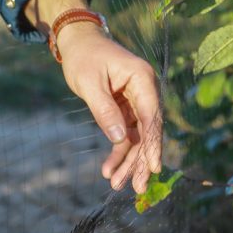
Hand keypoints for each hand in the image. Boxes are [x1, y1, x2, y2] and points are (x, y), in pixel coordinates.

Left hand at [57, 25, 162, 192]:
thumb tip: (119, 139)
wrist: (78, 44)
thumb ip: (104, 111)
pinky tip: (110, 170)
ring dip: (128, 162)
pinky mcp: (126, 110)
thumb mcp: (89, 83)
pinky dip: (118, 153)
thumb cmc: (84, 58)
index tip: (154, 167)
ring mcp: (137, 102)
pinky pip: (126, 136)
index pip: (151, 116)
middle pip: (148, 132)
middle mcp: (145, 92)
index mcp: (142, 79)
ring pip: (137, 138)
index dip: (153, 144)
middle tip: (137, 188)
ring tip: (117, 184)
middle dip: (141, 161)